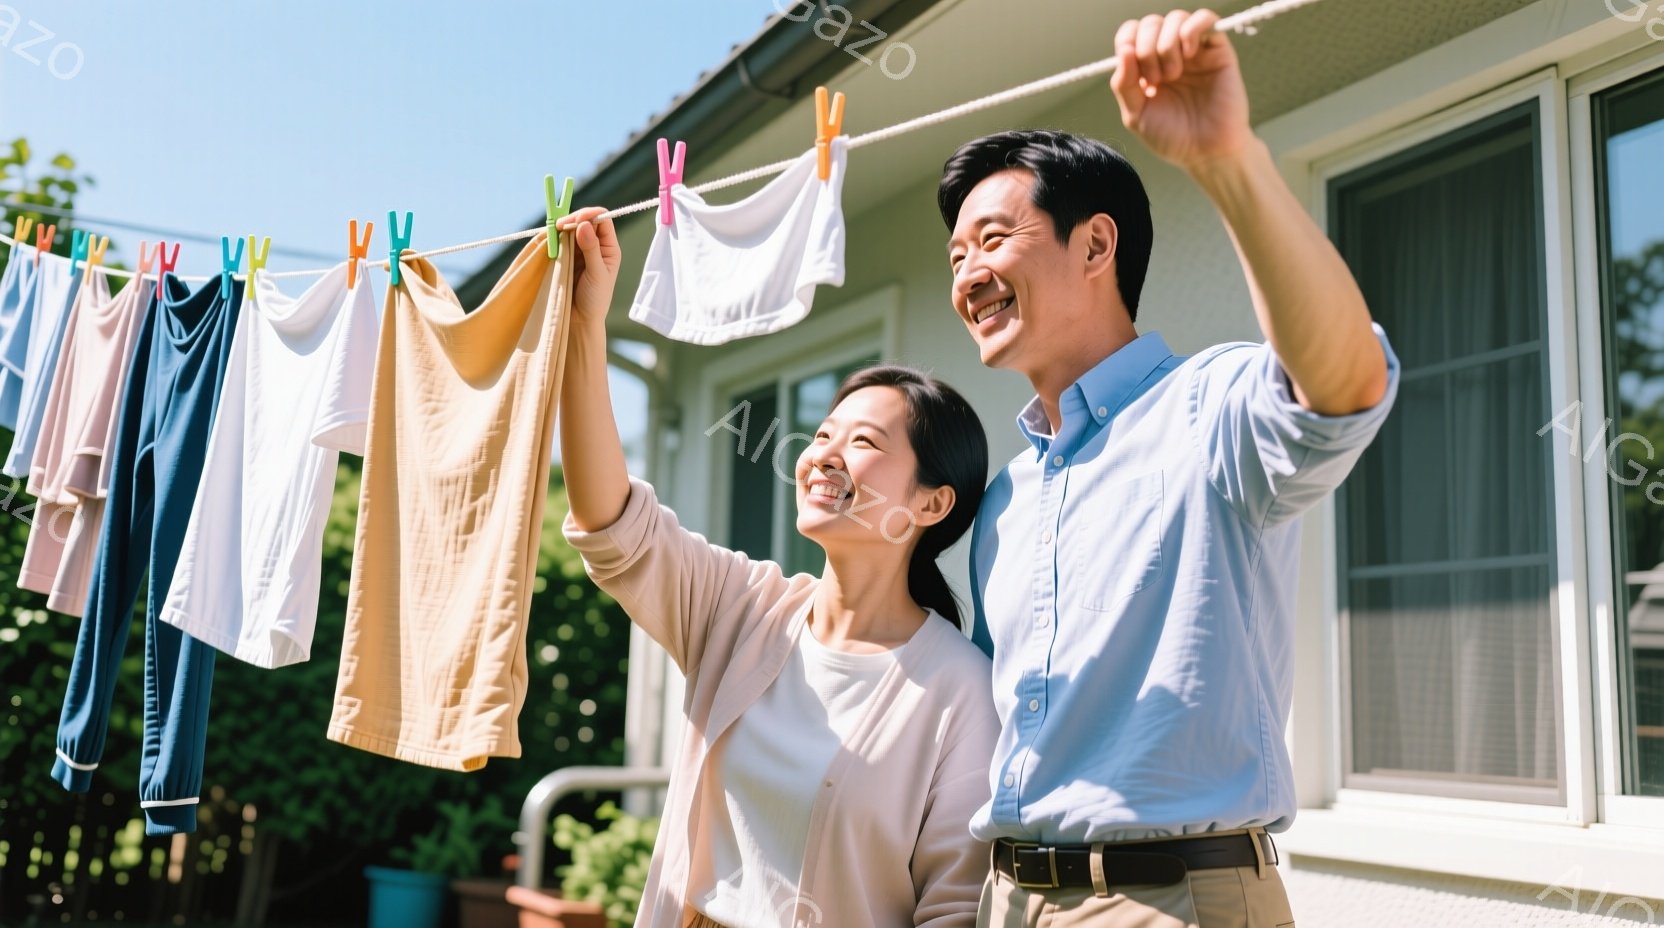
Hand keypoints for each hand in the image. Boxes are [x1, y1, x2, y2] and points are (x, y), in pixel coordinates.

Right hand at [555, 206, 621, 327]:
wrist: (580, 320)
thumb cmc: (595, 300)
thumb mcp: (597, 274)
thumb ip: (591, 249)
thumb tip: (584, 225)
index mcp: (609, 248)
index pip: (602, 220)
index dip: (589, 215)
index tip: (575, 220)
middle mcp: (596, 245)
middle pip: (584, 220)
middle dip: (572, 220)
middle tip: (558, 227)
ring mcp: (580, 250)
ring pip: (570, 230)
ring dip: (561, 229)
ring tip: (553, 235)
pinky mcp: (566, 257)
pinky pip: (560, 241)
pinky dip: (554, 238)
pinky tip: (550, 241)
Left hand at [1109, 9, 1252, 171]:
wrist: (1207, 153)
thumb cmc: (1173, 137)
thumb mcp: (1136, 115)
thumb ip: (1124, 84)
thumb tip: (1123, 50)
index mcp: (1146, 66)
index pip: (1130, 33)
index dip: (1127, 42)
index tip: (1133, 70)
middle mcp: (1170, 53)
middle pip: (1151, 23)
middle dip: (1146, 49)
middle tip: (1155, 80)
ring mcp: (1194, 50)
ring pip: (1175, 18)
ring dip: (1167, 44)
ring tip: (1174, 74)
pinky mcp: (1218, 49)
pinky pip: (1205, 18)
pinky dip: (1191, 29)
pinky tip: (1189, 54)